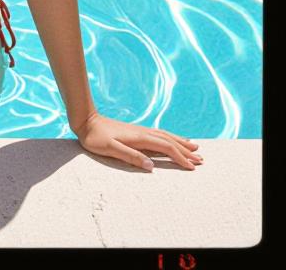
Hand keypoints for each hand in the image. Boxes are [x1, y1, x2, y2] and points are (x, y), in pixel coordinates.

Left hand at [72, 110, 203, 170]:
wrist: (86, 121)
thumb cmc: (96, 138)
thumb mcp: (111, 149)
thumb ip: (131, 157)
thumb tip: (151, 165)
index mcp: (140, 138)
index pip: (166, 148)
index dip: (180, 157)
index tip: (192, 167)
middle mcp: (143, 132)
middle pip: (170, 141)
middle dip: (186, 150)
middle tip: (201, 159)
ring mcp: (140, 131)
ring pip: (166, 136)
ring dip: (181, 142)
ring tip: (194, 146)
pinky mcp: (136, 131)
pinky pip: (159, 134)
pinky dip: (170, 137)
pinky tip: (171, 139)